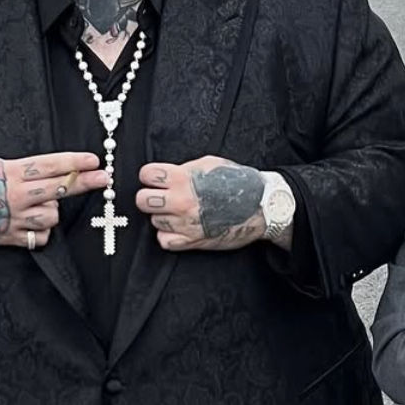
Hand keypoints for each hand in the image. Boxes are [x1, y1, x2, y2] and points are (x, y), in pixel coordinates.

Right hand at [0, 151, 108, 248]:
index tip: (94, 160)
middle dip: (84, 182)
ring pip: (52, 216)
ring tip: (36, 206)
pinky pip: (40, 237)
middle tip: (104, 178)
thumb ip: (23, 171)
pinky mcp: (10, 238)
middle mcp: (14, 195)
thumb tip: (56, 172)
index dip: (73, 163)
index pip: (49, 165)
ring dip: (51, 211)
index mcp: (10, 172)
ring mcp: (13, 218)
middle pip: (58, 189)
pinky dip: (41, 232)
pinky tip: (30, 224)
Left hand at [137, 157, 265, 251]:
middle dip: (149, 197)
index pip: (147, 175)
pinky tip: (179, 228)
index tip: (156, 179)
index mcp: (184, 179)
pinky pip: (164, 240)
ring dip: (163, 217)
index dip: (150, 176)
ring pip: (154, 221)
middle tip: (161, 197)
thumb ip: (184, 169)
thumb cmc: (239, 183)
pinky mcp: (192, 241)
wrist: (260, 207)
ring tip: (178, 212)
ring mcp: (186, 223)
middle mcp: (182, 202)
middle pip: (143, 201)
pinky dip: (168, 235)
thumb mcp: (209, 163)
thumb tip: (166, 175)